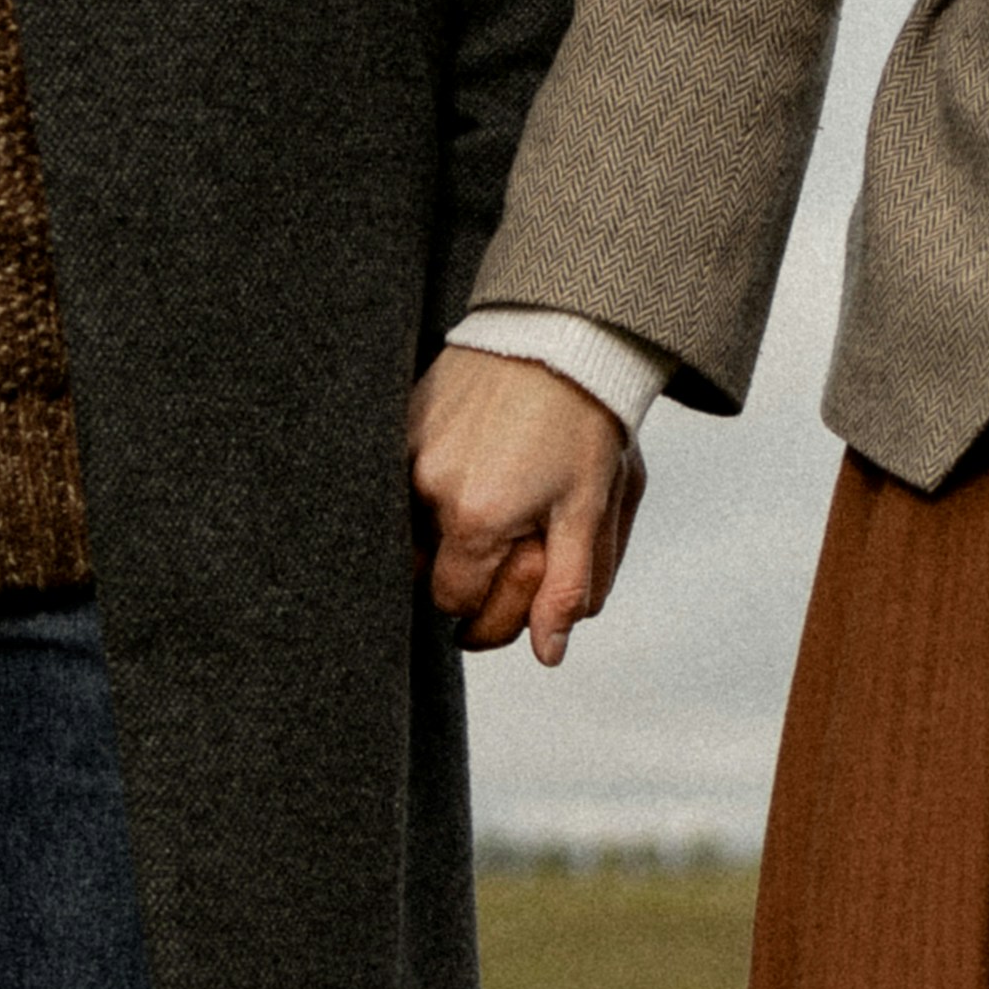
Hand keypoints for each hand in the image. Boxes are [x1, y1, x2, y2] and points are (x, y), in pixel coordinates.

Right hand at [413, 348, 641, 662]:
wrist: (564, 336)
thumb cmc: (586, 423)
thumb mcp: (591, 510)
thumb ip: (567, 587)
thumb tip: (547, 652)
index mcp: (478, 520)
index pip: (455, 603)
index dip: (484, 606)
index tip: (508, 585)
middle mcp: (430, 490)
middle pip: (423, 572)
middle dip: (461, 570)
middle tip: (505, 543)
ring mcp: (407, 454)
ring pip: (408, 529)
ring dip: (442, 530)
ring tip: (490, 499)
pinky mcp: (399, 422)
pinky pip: (398, 481)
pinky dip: (428, 489)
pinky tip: (470, 466)